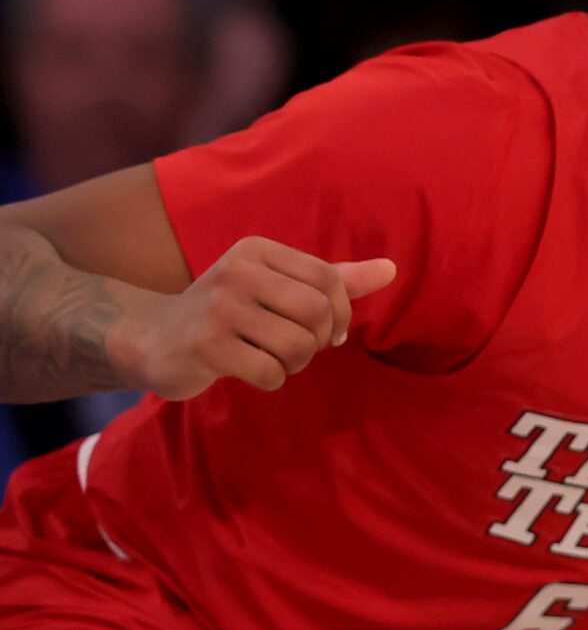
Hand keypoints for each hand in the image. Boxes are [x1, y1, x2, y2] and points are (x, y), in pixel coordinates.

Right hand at [110, 240, 396, 397]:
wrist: (152, 337)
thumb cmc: (229, 310)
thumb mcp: (278, 285)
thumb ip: (335, 278)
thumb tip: (392, 269)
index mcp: (258, 250)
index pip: (329, 279)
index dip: (341, 313)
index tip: (332, 332)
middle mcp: (237, 271)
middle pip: (316, 312)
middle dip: (320, 340)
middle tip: (302, 350)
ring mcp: (218, 308)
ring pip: (297, 344)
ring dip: (297, 363)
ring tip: (277, 360)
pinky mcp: (205, 346)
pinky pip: (270, 371)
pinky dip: (273, 379)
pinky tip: (254, 372)